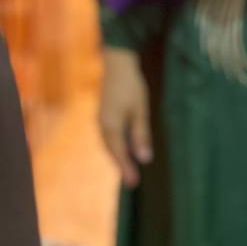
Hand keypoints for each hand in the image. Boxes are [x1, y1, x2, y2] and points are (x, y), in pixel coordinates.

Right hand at [98, 48, 152, 187]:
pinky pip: (109, 136)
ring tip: (129, 169)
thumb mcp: (140, 109)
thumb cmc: (131, 85)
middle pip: (111, 150)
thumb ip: (141, 134)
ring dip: (118, 156)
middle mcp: (103, 124)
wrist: (117, 63)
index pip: (119, 152)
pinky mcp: (104, 114)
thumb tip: (144, 158)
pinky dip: (116, 145)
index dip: (126, 168)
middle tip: (132, 181)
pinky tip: (125, 148)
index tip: (133, 183)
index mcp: (111, 125)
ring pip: (109, 144)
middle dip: (121, 165)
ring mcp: (101, 119)